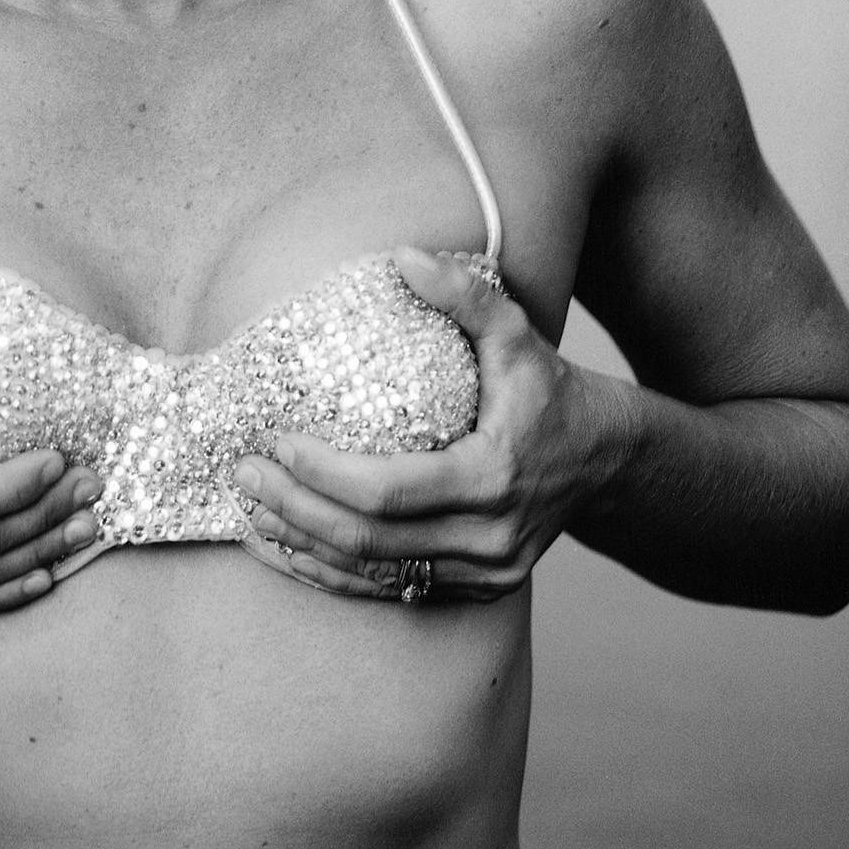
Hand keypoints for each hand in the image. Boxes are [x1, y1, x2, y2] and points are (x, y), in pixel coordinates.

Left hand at [230, 249, 628, 605]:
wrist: (606, 460)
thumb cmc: (551, 391)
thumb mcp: (517, 334)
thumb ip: (465, 294)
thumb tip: (403, 257)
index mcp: (493, 478)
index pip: (387, 490)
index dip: (322, 474)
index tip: (276, 441)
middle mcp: (489, 538)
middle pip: (369, 539)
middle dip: (294, 508)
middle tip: (242, 472)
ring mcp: (483, 573)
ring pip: (373, 574)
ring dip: (303, 544)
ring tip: (249, 508)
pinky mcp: (474, 590)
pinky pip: (390, 591)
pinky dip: (332, 573)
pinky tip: (289, 549)